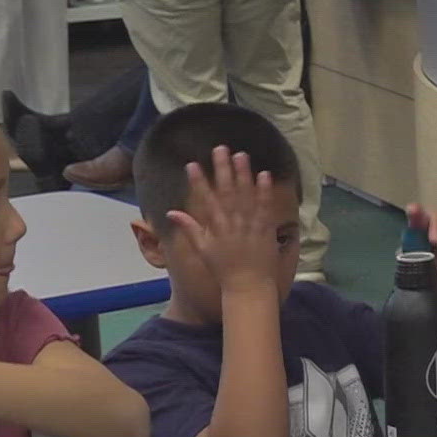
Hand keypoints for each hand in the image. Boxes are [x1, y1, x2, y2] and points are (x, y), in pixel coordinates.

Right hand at [168, 146, 284, 296]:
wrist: (248, 287)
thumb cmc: (224, 270)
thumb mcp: (202, 249)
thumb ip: (189, 228)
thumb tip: (171, 212)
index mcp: (215, 229)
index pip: (204, 201)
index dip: (198, 182)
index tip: (192, 164)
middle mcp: (231, 225)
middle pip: (226, 192)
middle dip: (222, 169)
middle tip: (220, 149)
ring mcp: (249, 226)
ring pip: (245, 196)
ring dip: (243, 174)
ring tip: (241, 154)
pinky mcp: (266, 230)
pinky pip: (265, 207)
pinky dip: (264, 191)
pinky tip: (263, 174)